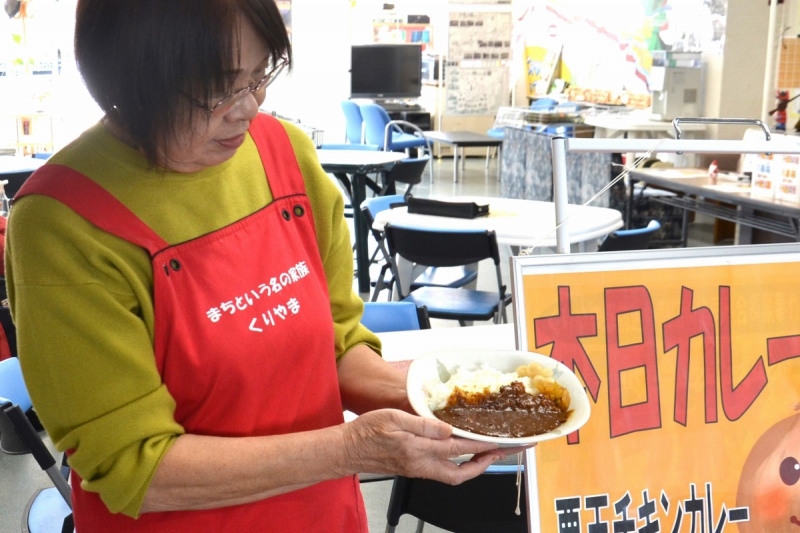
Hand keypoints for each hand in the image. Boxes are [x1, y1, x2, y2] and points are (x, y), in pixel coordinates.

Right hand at [342, 409, 529, 484]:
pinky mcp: (413, 469)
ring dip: (473, 465)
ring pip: (453, 475)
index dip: (482, 445)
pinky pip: (442, 471)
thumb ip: (422, 424)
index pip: (458, 449)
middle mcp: (420, 465)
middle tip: (502, 452)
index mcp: (418, 451)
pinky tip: (461, 451)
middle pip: (461, 473)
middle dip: (485, 464)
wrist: (346, 450)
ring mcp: (417, 470)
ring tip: (488, 452)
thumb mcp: (393, 418)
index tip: (500, 441)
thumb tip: (447, 428)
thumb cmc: (364, 432)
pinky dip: (457, 463)